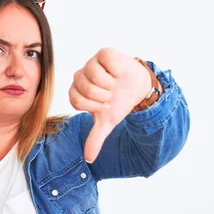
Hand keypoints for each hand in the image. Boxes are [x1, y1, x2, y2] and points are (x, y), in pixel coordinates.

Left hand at [69, 48, 152, 162]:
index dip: (93, 105)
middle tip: (111, 96)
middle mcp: (81, 76)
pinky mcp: (104, 53)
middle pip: (83, 87)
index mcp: (77, 91)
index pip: (76, 100)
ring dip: (108, 84)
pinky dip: (114, 71)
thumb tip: (89, 159)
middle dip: (102, 96)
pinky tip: (118, 74)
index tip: (104, 106)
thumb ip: (95, 139)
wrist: (138, 88)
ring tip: (114, 86)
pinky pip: (104, 61)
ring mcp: (92, 63)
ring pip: (92, 73)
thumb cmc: (119, 103)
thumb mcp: (107, 123)